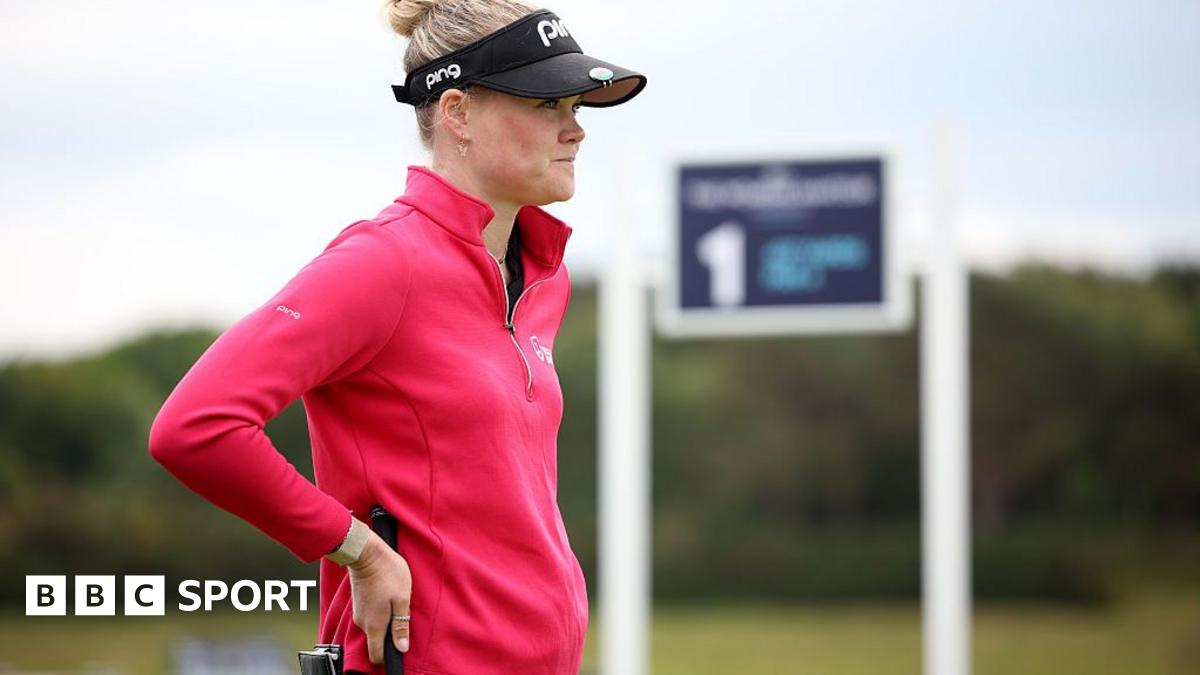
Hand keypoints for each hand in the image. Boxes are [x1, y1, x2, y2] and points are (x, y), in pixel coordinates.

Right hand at [346, 533, 412, 662]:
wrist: (366, 552)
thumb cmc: (388, 573)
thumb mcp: (402, 599)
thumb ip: (401, 625)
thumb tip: (402, 648)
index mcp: (374, 626)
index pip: (376, 655)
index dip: (388, 657)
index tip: (399, 650)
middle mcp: (362, 623)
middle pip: (375, 641)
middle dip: (390, 636)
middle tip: (404, 620)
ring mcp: (358, 612)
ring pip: (374, 626)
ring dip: (386, 621)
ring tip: (397, 604)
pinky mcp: (358, 602)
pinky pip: (370, 615)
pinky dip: (380, 612)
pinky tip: (388, 598)